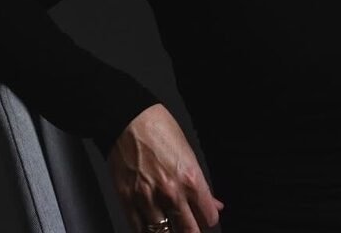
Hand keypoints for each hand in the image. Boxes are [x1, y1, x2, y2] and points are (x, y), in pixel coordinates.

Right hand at [107, 103, 225, 232]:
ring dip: (169, 232)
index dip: (208, 219)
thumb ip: (201, 184)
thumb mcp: (189, 153)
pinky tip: (152, 227)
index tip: (205, 219)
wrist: (127, 119)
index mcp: (191, 179)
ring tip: (171, 228)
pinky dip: (147, 230)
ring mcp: (148, 198)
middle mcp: (171, 192)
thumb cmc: (158, 129)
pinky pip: (139, 228)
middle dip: (192, 231)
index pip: (208, 217)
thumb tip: (213, 202)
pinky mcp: (127, 200)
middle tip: (190, 228)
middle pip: (188, 230)